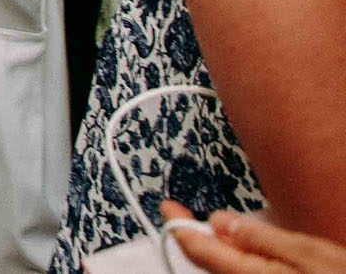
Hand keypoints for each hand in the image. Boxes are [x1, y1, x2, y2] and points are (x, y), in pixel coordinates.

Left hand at [163, 206, 345, 273]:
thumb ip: (260, 237)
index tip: (167, 207)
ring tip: (222, 230)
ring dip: (217, 248)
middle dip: (197, 236)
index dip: (178, 226)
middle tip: (186, 214)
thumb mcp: (306, 252)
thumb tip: (220, 221)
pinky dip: (235, 258)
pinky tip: (246, 249)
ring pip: (223, 268)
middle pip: (208, 261)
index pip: (198, 250)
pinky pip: (240, 273)